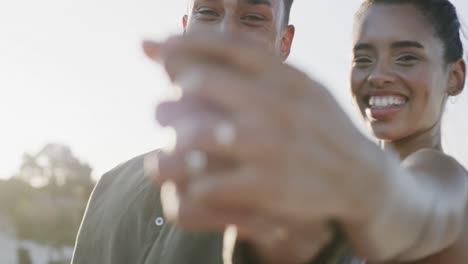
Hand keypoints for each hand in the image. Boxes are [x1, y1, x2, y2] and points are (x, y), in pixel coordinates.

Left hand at [143, 34, 390, 257]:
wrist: (361, 177)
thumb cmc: (321, 127)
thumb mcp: (303, 88)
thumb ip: (263, 68)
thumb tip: (214, 50)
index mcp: (286, 76)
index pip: (226, 45)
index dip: (184, 41)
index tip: (155, 46)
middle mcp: (276, 105)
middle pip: (202, 84)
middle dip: (172, 93)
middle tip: (161, 108)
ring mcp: (270, 146)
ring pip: (196, 135)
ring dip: (173, 139)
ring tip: (168, 146)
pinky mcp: (266, 185)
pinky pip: (208, 182)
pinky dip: (192, 181)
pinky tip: (193, 181)